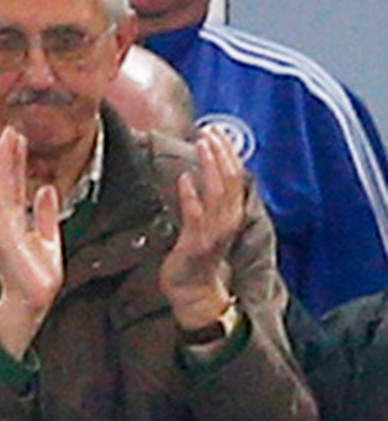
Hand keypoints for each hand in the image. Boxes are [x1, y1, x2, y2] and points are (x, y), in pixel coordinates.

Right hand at [0, 126, 61, 356]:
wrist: (31, 304)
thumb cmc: (38, 277)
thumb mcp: (49, 240)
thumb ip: (46, 215)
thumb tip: (48, 190)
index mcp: (13, 221)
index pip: (14, 185)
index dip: (15, 161)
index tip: (18, 137)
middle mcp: (3, 221)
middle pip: (5, 181)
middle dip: (8, 154)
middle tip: (11, 127)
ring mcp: (1, 227)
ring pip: (2, 186)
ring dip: (5, 162)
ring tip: (9, 137)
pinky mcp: (3, 236)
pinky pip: (3, 202)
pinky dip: (4, 182)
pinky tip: (7, 164)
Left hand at [159, 126, 246, 329]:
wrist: (194, 290)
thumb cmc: (198, 254)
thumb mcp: (207, 222)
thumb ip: (207, 199)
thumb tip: (199, 172)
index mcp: (232, 213)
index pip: (236, 176)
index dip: (228, 153)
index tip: (217, 132)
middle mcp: (228, 220)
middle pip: (230, 180)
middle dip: (221, 153)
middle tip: (209, 131)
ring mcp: (213, 232)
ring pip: (218, 192)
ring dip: (210, 166)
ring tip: (202, 144)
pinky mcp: (196, 244)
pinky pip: (196, 215)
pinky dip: (191, 195)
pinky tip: (185, 178)